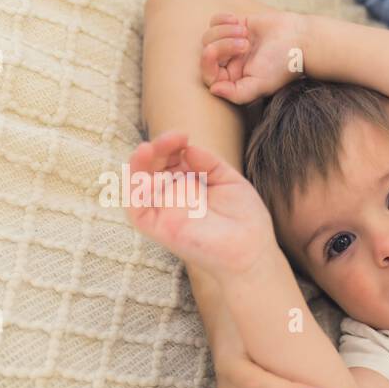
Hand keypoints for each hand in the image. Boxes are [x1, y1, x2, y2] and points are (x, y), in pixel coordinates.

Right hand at [125, 130, 276, 276]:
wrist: (253, 251)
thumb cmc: (245, 220)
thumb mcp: (230, 181)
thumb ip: (210, 163)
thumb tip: (189, 147)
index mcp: (188, 184)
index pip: (169, 158)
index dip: (170, 144)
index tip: (183, 136)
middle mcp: (173, 196)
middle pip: (152, 167)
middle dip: (158, 149)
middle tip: (173, 139)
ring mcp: (164, 212)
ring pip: (137, 185)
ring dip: (139, 164)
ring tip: (150, 148)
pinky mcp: (160, 230)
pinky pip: (137, 210)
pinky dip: (136, 192)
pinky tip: (148, 176)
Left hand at [201, 10, 309, 103]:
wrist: (298, 39)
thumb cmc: (281, 65)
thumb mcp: (261, 85)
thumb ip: (237, 94)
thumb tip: (213, 90)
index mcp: (234, 81)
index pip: (209, 75)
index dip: (206, 63)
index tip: (212, 51)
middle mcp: (230, 64)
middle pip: (207, 53)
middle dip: (223, 45)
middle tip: (245, 44)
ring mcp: (230, 44)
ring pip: (209, 36)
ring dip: (226, 32)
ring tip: (246, 34)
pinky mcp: (233, 26)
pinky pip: (214, 21)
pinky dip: (223, 19)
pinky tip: (239, 22)